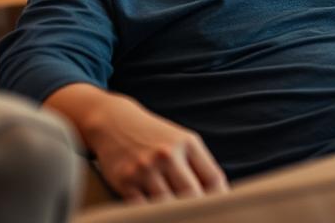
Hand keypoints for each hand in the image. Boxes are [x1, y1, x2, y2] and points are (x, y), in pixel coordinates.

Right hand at [81, 93, 228, 202]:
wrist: (114, 122)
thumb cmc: (153, 135)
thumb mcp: (180, 140)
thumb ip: (199, 166)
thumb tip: (218, 197)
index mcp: (187, 143)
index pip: (213, 179)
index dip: (220, 198)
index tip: (220, 209)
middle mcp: (167, 154)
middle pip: (193, 195)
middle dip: (199, 209)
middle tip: (201, 216)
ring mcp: (145, 168)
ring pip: (168, 205)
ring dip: (175, 213)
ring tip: (179, 215)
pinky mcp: (125, 181)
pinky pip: (143, 208)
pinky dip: (152, 213)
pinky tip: (157, 213)